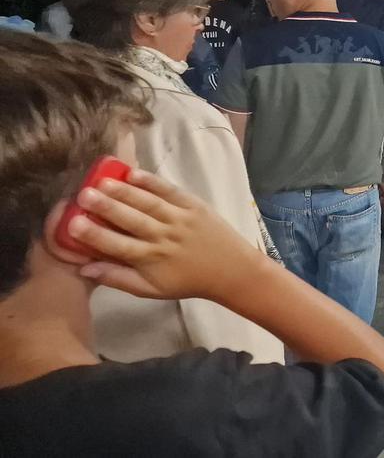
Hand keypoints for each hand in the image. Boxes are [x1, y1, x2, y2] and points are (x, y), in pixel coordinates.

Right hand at [68, 169, 263, 301]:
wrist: (231, 270)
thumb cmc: (186, 281)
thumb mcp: (151, 289)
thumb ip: (118, 278)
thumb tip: (84, 268)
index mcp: (152, 259)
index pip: (118, 246)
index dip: (95, 235)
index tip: (73, 224)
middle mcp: (164, 237)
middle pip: (132, 220)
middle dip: (107, 207)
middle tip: (83, 194)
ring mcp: (180, 219)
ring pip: (149, 203)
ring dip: (125, 191)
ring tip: (102, 181)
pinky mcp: (194, 206)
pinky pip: (170, 191)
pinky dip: (152, 182)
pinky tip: (133, 173)